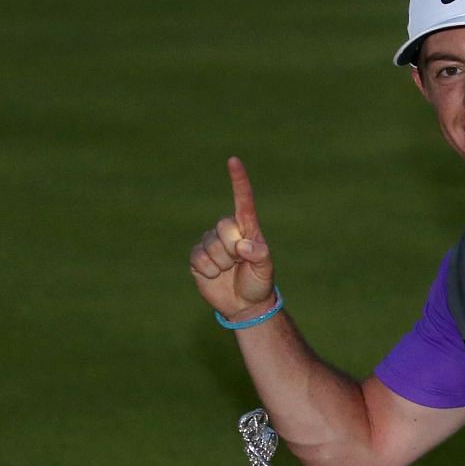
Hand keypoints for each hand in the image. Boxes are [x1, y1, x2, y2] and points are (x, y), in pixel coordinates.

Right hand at [189, 157, 275, 320]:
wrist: (244, 305)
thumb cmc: (258, 283)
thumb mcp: (266, 270)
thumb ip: (260, 255)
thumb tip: (243, 246)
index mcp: (247, 229)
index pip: (243, 201)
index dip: (238, 181)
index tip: (233, 160)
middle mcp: (228, 232)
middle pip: (223, 227)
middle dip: (232, 248)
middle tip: (239, 263)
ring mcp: (211, 244)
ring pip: (210, 244)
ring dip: (221, 263)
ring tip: (229, 270)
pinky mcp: (198, 257)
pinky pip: (198, 257)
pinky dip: (208, 270)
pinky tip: (215, 275)